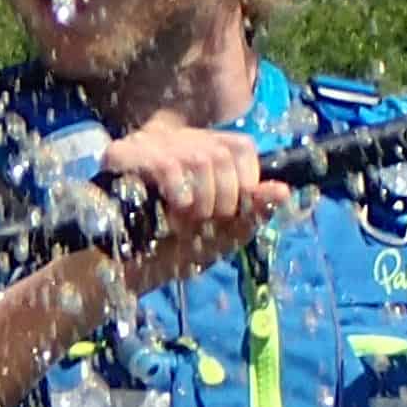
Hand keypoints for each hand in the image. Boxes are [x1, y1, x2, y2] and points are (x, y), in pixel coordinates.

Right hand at [83, 113, 278, 299]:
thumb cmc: (174, 247)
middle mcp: (179, 139)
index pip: (242, 147)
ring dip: (200, 203)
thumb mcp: (222, 231)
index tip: (229, 212)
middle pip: (223, 155)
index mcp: (205, 149)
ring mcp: (150, 143)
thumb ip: (253, 211)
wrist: (121, 267)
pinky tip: (171, 210)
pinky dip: (178, 193)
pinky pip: (167, 165)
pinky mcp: (123, 154)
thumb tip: (284, 191)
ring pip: (200, 160)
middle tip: (201, 223)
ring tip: (183, 223)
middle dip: (222, 200)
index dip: (245, 183)